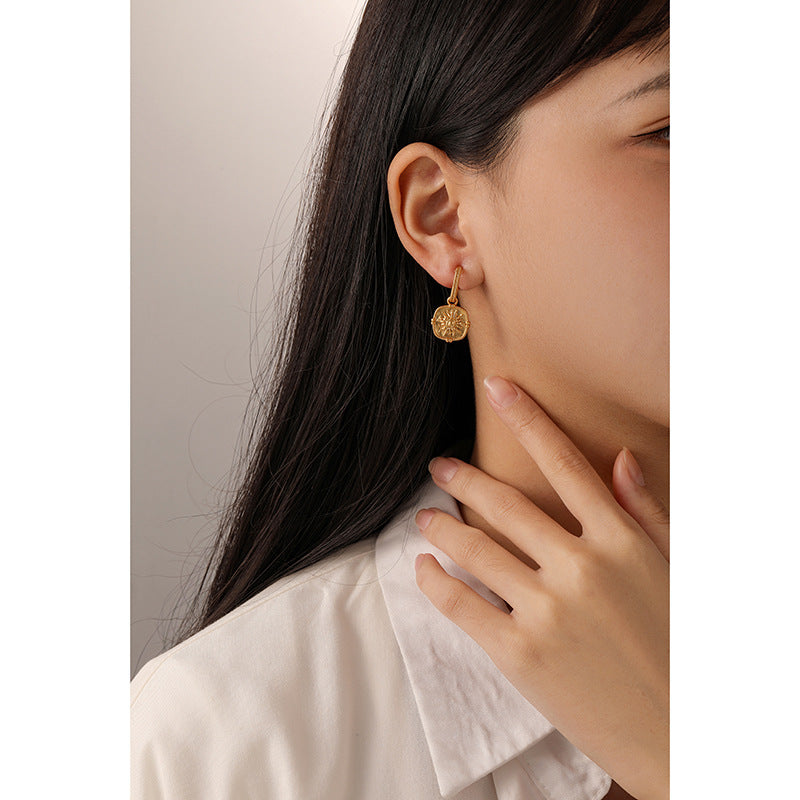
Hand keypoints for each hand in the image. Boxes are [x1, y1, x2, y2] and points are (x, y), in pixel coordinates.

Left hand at [413, 376, 668, 799]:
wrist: (675, 736)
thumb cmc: (677, 645)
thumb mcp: (672, 570)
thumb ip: (646, 510)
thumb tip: (620, 457)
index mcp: (621, 540)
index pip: (565, 463)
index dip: (528, 418)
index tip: (497, 387)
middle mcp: (581, 566)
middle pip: (506, 503)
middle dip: (464, 476)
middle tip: (439, 464)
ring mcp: (547, 610)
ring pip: (476, 549)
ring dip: (442, 527)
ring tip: (424, 518)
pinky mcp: (519, 653)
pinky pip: (461, 604)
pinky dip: (435, 581)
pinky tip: (424, 567)